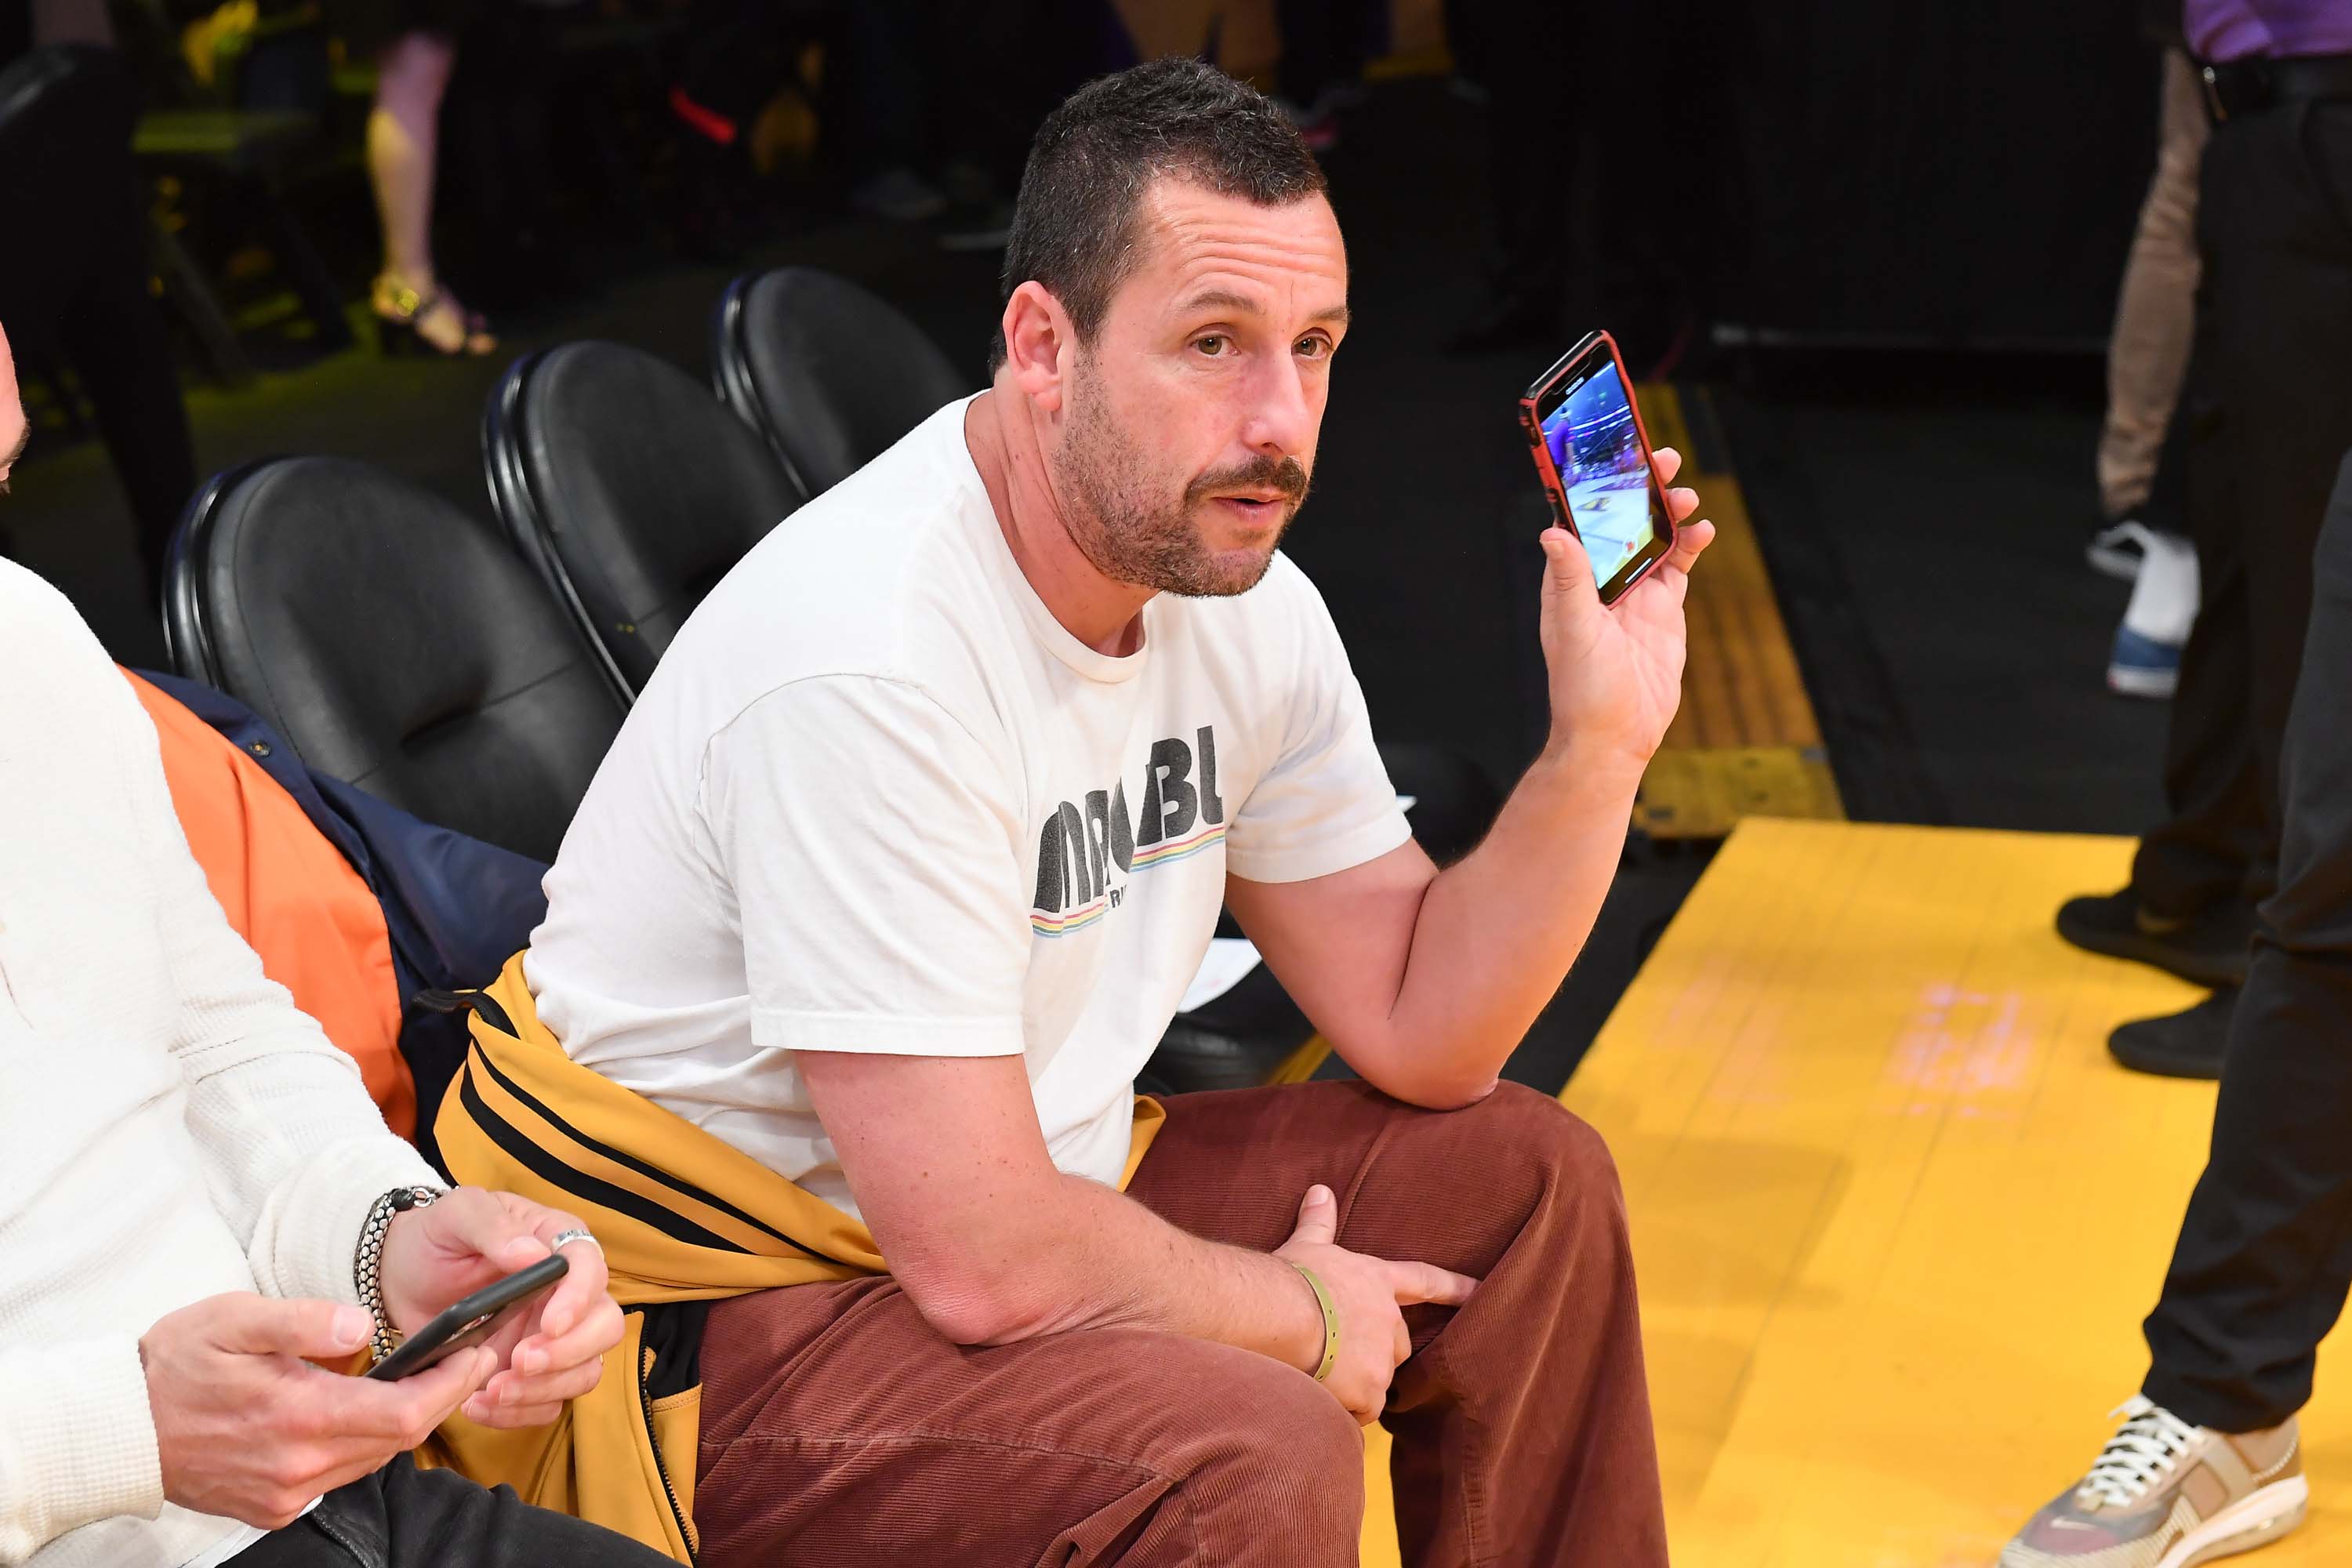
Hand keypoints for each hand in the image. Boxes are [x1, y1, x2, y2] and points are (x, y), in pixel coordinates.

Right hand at [140, 1293, 493, 1527]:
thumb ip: (302, 1321)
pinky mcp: (273, 1507)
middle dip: (441, 1398)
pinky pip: (339, 1476)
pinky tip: (362, 1412)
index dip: (452, 1385)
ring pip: (373, 1459)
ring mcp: (286, 1493)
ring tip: (424, 1379)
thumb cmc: (174, 1364)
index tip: (477, 1353)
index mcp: (298, 1416)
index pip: (405, 1414)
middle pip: (399, 1439)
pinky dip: (362, 1444)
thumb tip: (361, 1324)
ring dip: (404, 1422)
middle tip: (466, 1358)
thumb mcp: (233, 1320)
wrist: (118, 1428)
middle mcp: (299, 1466)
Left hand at [376, 1187, 622, 1427]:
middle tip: (519, 1362)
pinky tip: (477, 1404)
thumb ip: (492, 1228)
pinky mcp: (530, 1372)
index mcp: (557, 1244)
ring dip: (544, 1388)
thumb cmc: (436, 1238)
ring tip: (491, 1390)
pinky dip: (518, 1413)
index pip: (591, 1268)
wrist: (400, 1277)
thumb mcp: (457, 1216)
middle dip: (569, 1352)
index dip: (579, 1299)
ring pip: (584, 1371)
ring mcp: (551, 1336)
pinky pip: (547, 1404)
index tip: (549, 1325)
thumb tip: (531, 1255)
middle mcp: (566, 1293)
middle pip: (605, 1326)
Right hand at [1273, 1185, 1477, 1423]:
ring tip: (1321, 1372)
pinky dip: (1346, 1408)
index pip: (1427, 1282)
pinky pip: (1362, 1410)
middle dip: (1374, 1352)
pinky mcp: (1369, 1392)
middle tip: (1338, 1351)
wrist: (1277, 1315)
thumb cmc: (1292, 1277)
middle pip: (1396, 1345)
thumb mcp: (1307, 1245)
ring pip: (1377, 1381)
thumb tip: (1320, 1190)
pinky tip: (1322, 1395)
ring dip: (1356, 1383)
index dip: (1456, 1287)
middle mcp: (1389, 1321)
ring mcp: (1382, 1359)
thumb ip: (1319, 1221)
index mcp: (1378, 1282)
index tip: (1482, 1290)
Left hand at [1539, 447, 1713, 768]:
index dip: (1596, 485)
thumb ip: (1570, 581)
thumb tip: (1552, 533)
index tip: (1615, 454)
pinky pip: (1679, 566)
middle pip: (1621, 520)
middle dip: (1641, 488)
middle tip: (1663, 460)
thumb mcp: (1574, 631)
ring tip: (1685, 496)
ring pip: (1653, 538)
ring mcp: (1634, 594)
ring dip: (1668, 512)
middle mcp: (1600, 581)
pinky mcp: (1664, 610)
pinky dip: (1691, 545)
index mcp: (1569, 581)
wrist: (1615, 737)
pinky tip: (1704, 529)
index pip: (1580, 520)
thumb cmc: (1582, 691)